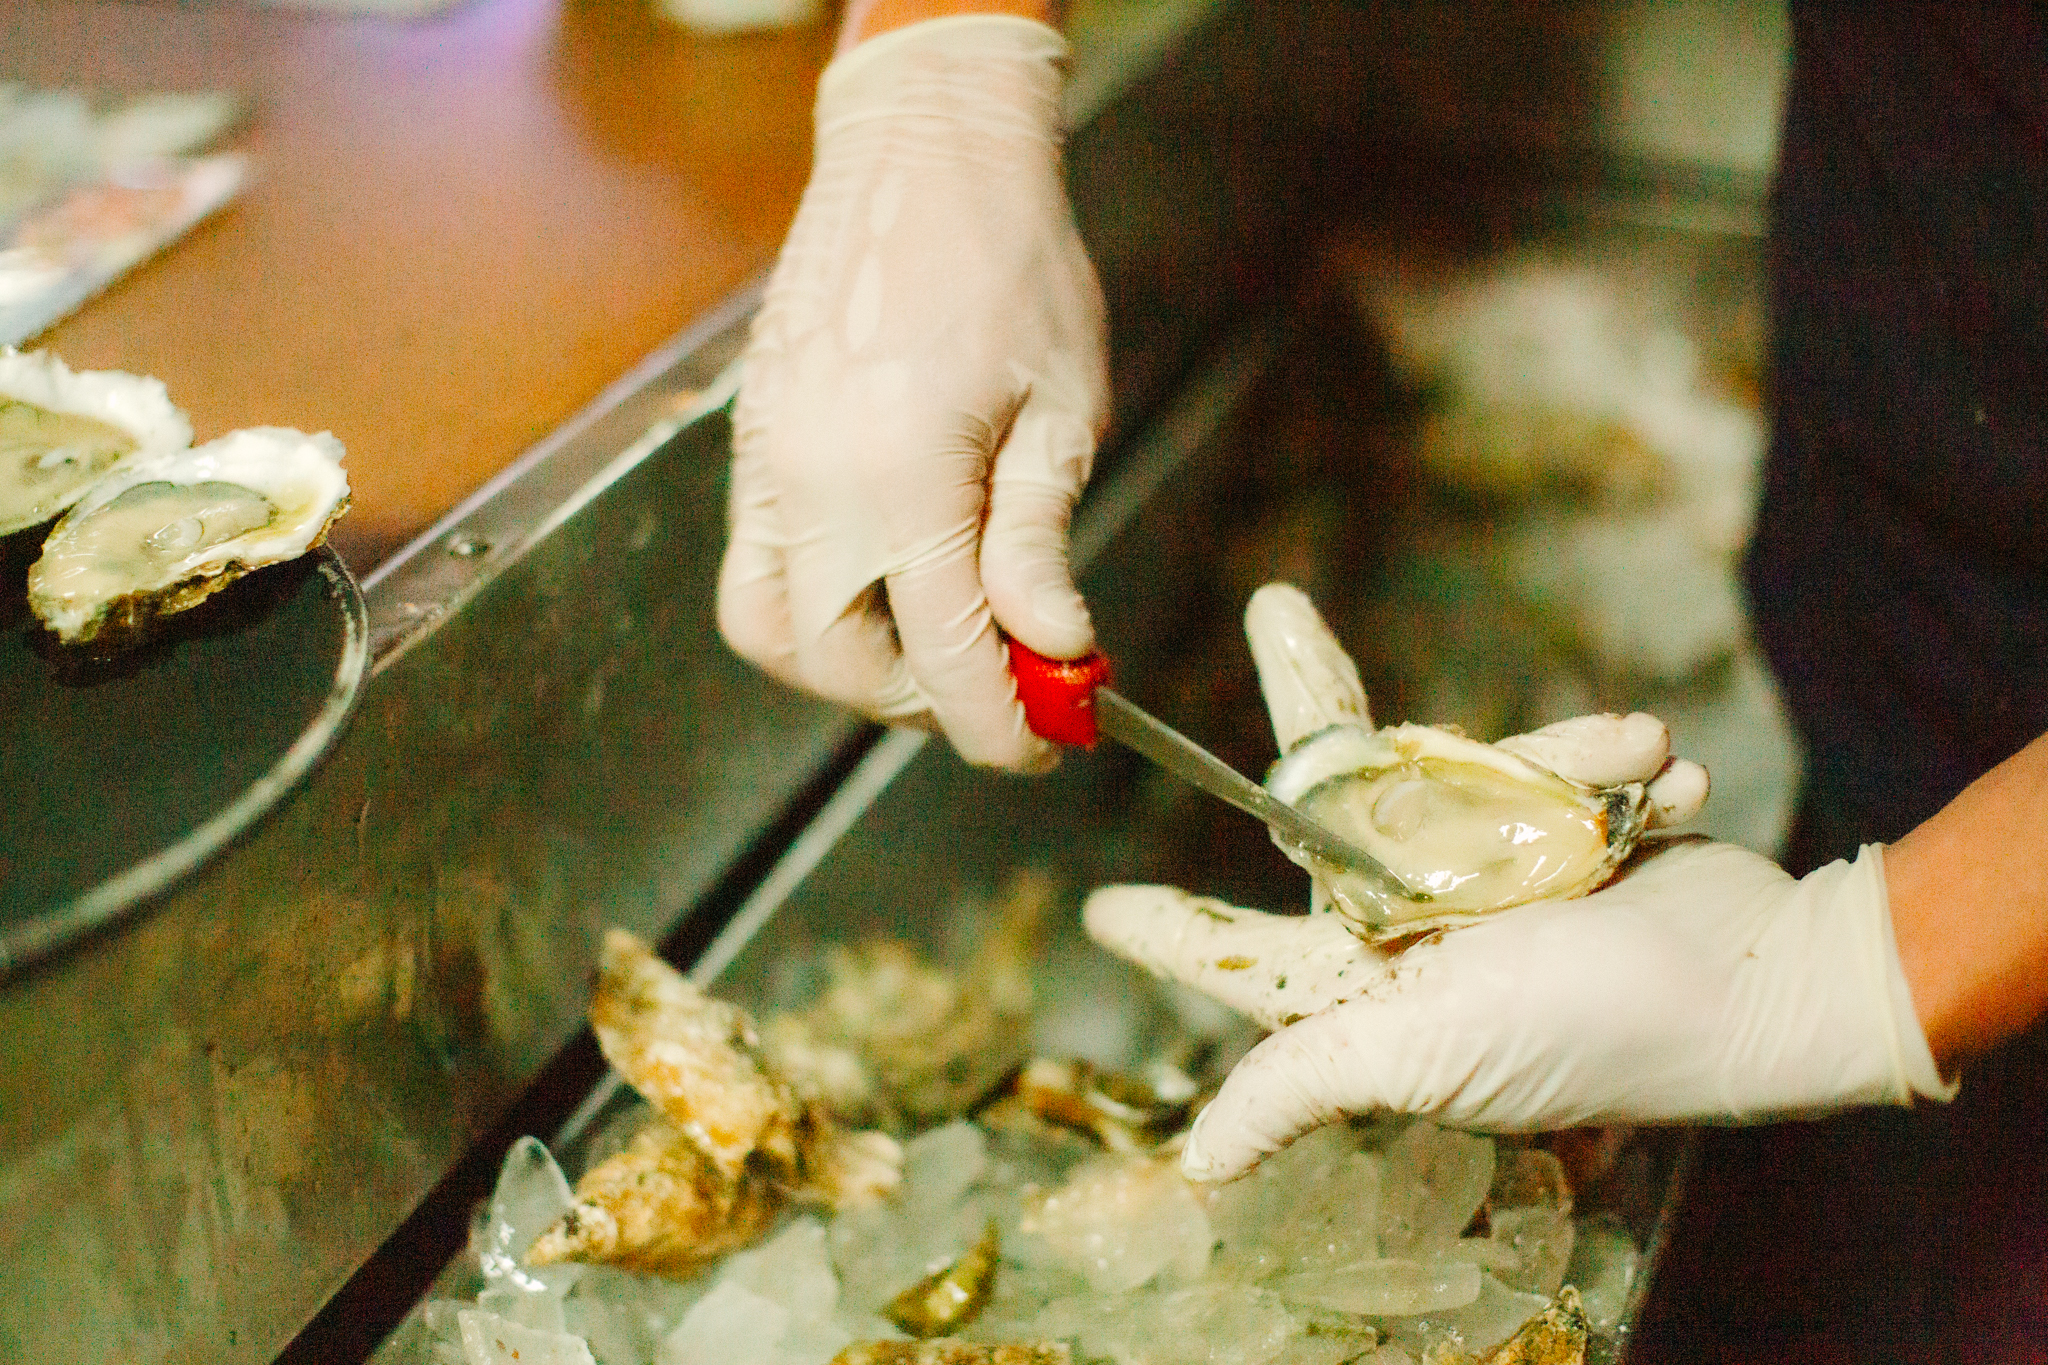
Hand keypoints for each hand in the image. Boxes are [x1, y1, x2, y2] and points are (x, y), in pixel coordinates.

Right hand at [720, 15, 1107, 768]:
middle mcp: (810, 480)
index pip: (941, 654)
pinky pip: (754, 564)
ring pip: (771, 627)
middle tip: (998, 693)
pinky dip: (813, 606)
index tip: (1041, 744)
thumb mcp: (1059, 410)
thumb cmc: (1012, 265)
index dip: (997, 724)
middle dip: (918, 703)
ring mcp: (764, 462)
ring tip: (937, 647)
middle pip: (835, 662)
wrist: (923, 152)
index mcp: (901, 474)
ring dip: (850, 667)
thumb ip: (1038, 543)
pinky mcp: (750, 444)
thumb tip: (1052, 650)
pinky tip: (888, 583)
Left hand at [1081, 582, 1950, 1180]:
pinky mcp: (1573, 836)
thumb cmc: (1587, 1030)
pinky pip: (1559, 769)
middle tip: (1279, 613)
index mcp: (1370, 990)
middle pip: (1336, 808)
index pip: (1242, 959)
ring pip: (1460, 768)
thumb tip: (1198, 1168)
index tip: (1099, 911)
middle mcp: (1422, 933)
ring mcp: (1499, 880)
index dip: (1172, 935)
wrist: (1769, 982)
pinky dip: (1615, 768)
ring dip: (1554, 755)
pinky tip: (1671, 777)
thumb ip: (1301, 1086)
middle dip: (1315, 705)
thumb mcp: (1422, 1054)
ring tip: (1640, 760)